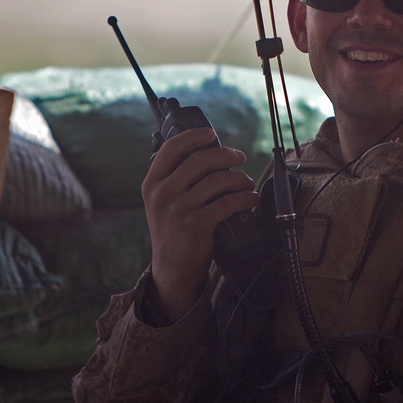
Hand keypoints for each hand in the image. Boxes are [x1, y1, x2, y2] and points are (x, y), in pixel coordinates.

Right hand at [141, 127, 258, 321]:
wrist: (171, 269)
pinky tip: (251, 199)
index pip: (171, 148)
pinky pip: (228, 203)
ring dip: (240, 179)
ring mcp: (179, 209)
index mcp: (152, 184)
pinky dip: (245, 198)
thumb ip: (174, 179)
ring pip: (218, 180)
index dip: (193, 136)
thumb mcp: (160, 202)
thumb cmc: (171, 231)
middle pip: (200, 160)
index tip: (211, 134)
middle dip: (226, 155)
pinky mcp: (197, 224)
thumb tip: (204, 153)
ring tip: (247, 183)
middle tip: (240, 157)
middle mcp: (163, 193)